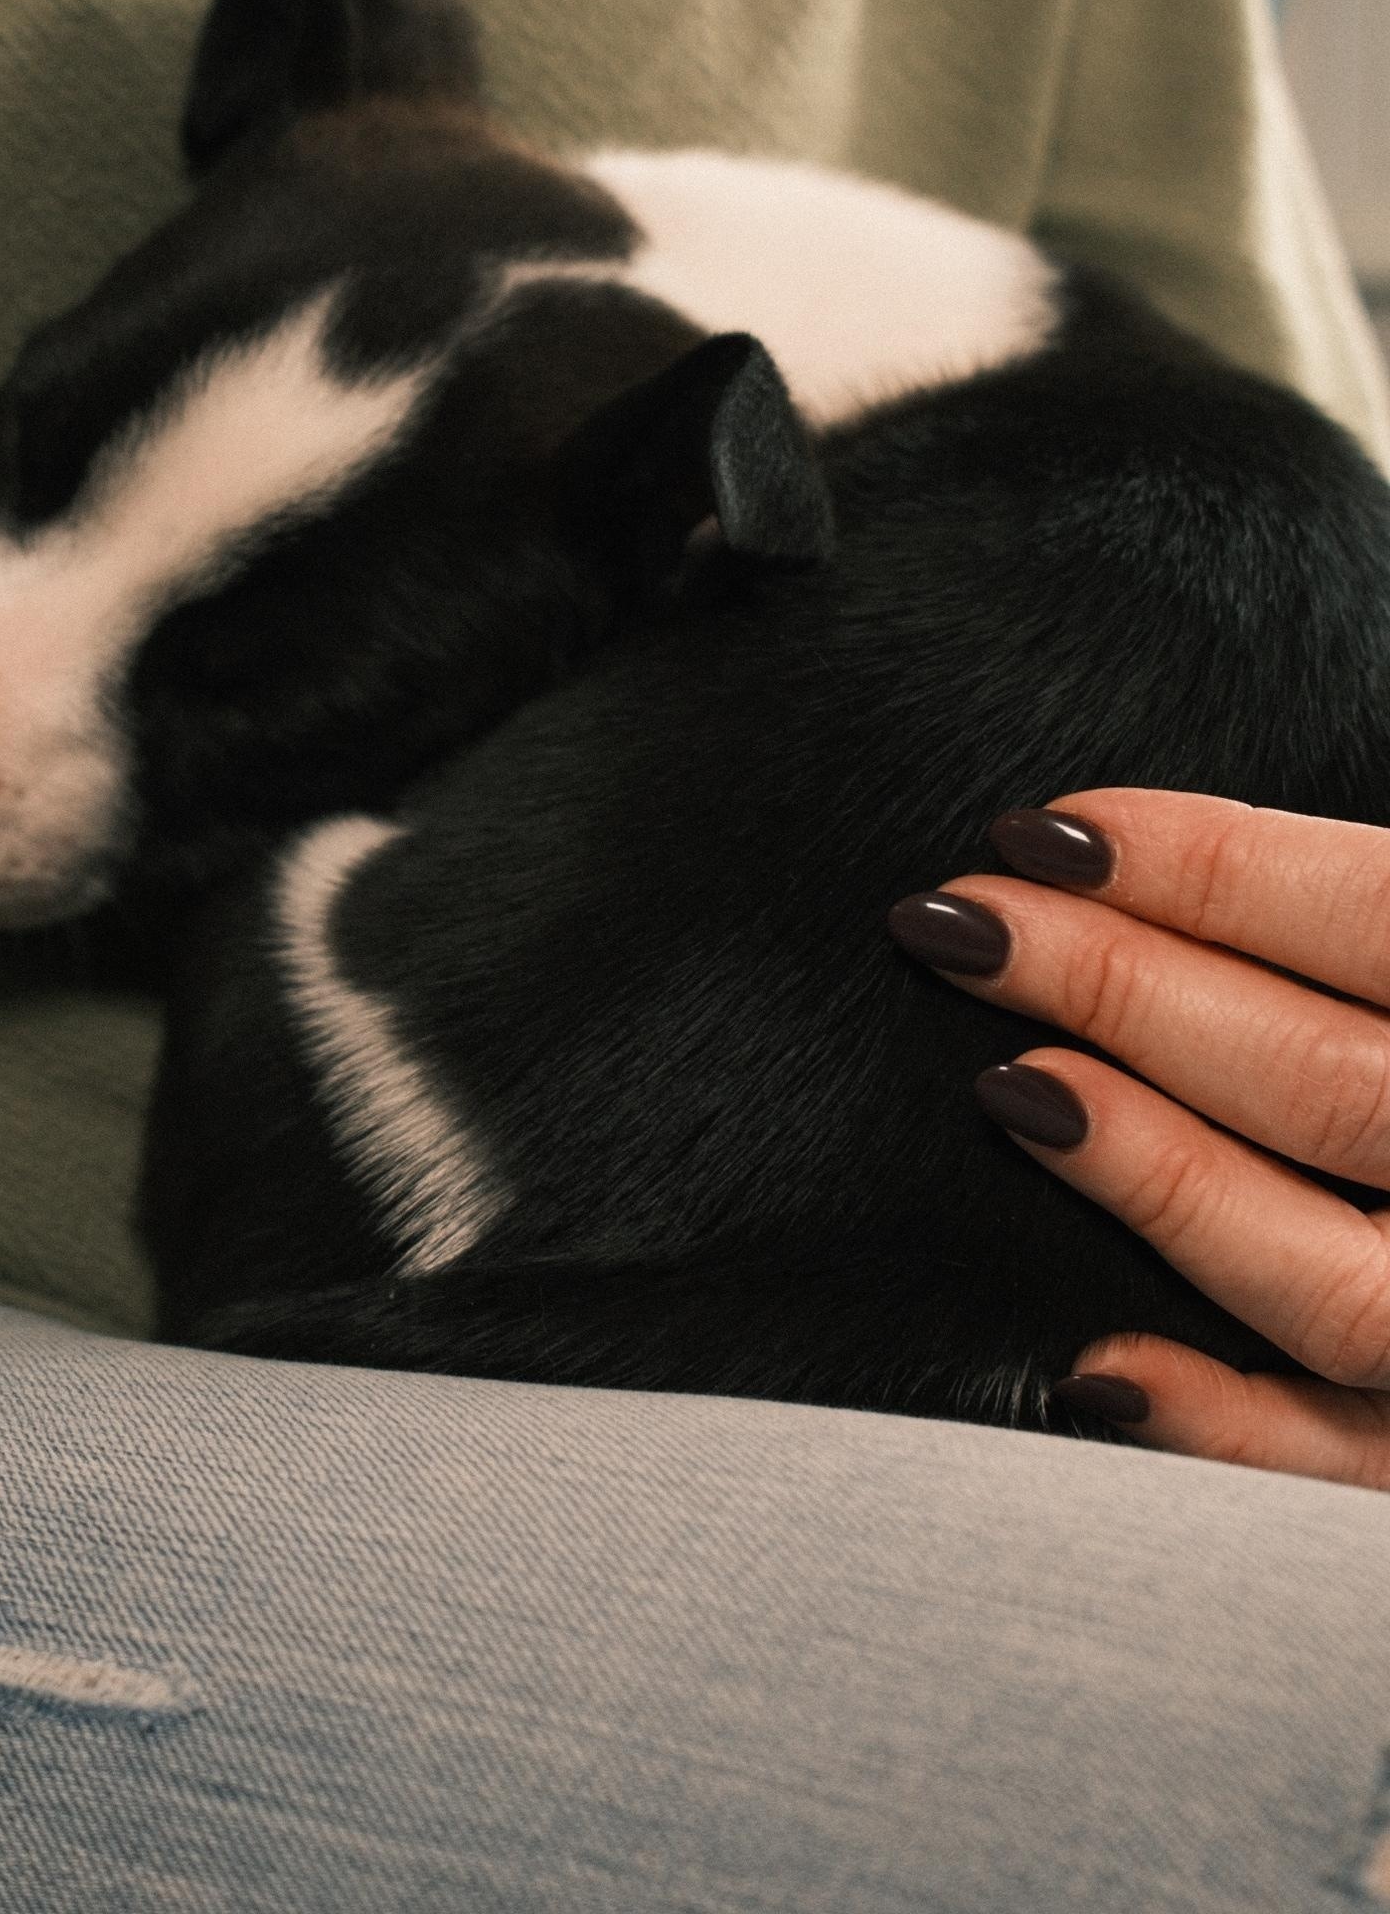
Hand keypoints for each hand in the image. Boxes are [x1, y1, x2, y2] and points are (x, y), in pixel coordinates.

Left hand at [890, 788, 1389, 1484]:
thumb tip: (1245, 866)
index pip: (1388, 915)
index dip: (1209, 866)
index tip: (1045, 827)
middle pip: (1326, 1083)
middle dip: (1120, 989)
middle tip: (964, 918)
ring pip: (1335, 1284)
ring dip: (1157, 1181)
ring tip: (1009, 1086)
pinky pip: (1357, 1485)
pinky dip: (1229, 1436)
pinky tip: (1096, 1370)